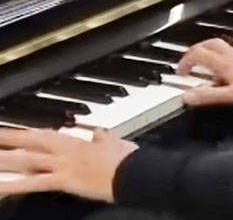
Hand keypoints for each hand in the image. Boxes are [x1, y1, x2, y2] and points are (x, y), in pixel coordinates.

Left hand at [0, 128, 136, 201]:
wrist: (133, 171)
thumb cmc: (125, 157)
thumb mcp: (114, 141)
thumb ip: (102, 136)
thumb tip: (98, 131)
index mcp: (76, 141)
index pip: (44, 134)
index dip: (24, 133)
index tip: (9, 131)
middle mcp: (65, 151)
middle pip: (30, 142)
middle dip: (8, 139)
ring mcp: (62, 165)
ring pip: (28, 160)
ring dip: (6, 158)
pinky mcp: (64, 181)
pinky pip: (35, 183)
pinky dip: (15, 185)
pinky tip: (1, 186)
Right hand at [178, 39, 232, 106]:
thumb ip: (209, 96)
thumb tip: (186, 96)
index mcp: (225, 63)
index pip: (198, 54)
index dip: (185, 61)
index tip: (180, 72)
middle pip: (210, 43)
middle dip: (196, 50)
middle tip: (190, 62)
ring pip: (224, 45)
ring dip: (211, 51)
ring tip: (207, 64)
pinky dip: (228, 55)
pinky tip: (232, 66)